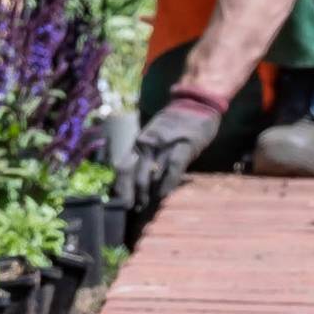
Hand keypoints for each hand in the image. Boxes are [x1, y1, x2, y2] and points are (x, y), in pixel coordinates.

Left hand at [117, 94, 222, 215]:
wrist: (194, 104)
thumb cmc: (173, 125)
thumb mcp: (153, 138)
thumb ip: (145, 157)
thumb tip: (136, 183)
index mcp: (138, 143)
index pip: (122, 168)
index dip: (120, 187)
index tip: (119, 203)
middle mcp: (146, 144)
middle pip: (133, 174)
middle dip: (132, 195)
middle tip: (133, 209)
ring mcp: (163, 145)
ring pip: (150, 174)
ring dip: (147, 193)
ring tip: (145, 207)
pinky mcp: (182, 146)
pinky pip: (172, 168)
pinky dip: (167, 183)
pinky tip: (163, 194)